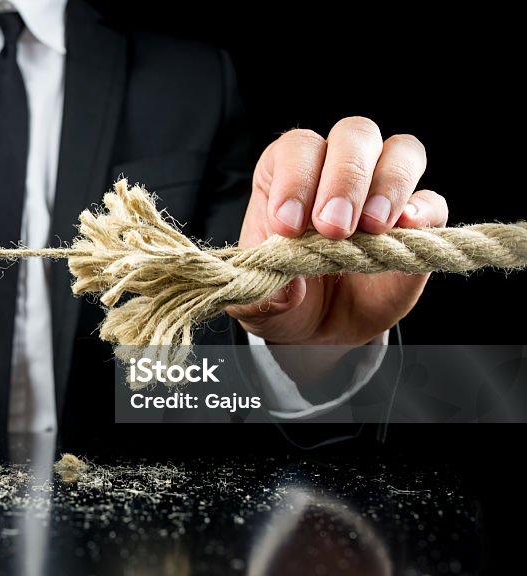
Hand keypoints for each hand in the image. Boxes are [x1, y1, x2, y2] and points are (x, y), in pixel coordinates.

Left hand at [227, 117, 447, 344]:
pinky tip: (405, 229)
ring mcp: (382, 193)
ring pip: (400, 152)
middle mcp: (337, 171)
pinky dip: (423, 210)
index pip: (296, 150)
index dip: (294, 179)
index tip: (287, 226)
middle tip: (333, 228)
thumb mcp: (261, 304)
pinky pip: (432, 201)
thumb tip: (288, 289)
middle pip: (353, 135)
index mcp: (285, 175)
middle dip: (344, 177)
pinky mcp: (418, 225)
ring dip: (388, 184)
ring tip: (372, 227)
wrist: (320, 329)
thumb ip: (264, 295)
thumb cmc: (284, 299)